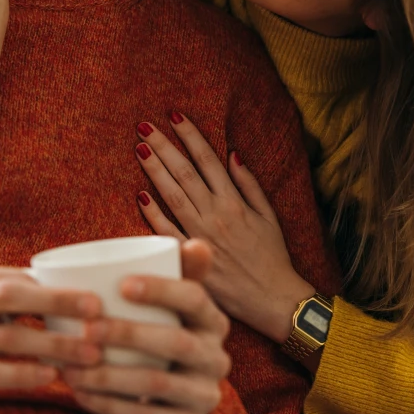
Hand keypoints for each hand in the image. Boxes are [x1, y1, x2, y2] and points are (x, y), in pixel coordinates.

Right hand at [0, 263, 103, 413]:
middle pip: (10, 297)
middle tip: (97, 313)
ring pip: (4, 337)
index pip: (11, 276)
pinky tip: (47, 376)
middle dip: (59, 303)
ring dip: (51, 344)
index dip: (54, 286)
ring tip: (86, 353)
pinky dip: (20, 373)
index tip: (92, 295)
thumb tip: (48, 285)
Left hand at [65, 240, 230, 413]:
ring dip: (110, 375)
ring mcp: (205, 394)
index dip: (161, 289)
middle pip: (176, 342)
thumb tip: (194, 244)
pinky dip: (110, 406)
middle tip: (87, 329)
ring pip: (157, 383)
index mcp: (213, 320)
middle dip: (128, 333)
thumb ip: (177, 272)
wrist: (177, 398)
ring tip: (72, 367)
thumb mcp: (173, 306)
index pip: (195, 298)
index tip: (121, 284)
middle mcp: (217, 357)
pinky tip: (82, 394)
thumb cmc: (165, 333)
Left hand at [133, 114, 314, 343]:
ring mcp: (200, 235)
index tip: (174, 116)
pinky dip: (153, 214)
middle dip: (164, 146)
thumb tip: (232, 153)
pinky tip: (140, 195)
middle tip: (145, 126)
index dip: (190, 135)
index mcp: (234, 201)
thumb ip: (249, 184)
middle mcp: (215, 214)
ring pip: (173, 196)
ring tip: (140, 148)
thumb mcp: (268, 216)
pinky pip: (167, 232)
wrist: (273, 298)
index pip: (207, 159)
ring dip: (155, 170)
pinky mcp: (191, 257)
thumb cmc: (272, 256)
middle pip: (184, 172)